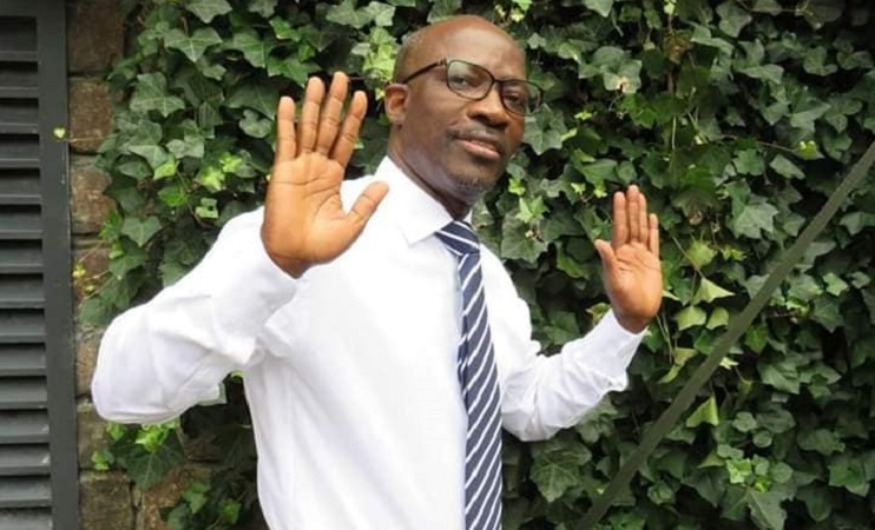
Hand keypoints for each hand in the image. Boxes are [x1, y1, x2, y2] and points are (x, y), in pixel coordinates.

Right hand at [261, 72, 388, 276]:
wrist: (293, 257)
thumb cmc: (320, 246)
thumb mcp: (352, 225)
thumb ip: (367, 203)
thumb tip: (385, 184)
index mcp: (334, 176)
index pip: (346, 140)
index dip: (353, 119)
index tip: (362, 97)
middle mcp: (317, 166)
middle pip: (328, 127)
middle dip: (334, 103)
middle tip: (340, 77)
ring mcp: (299, 167)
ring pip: (308, 129)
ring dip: (312, 105)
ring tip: (317, 80)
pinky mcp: (283, 172)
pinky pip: (286, 142)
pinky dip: (287, 122)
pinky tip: (289, 102)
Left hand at [594, 185, 661, 332]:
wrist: (636, 315)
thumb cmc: (622, 301)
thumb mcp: (614, 280)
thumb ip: (608, 261)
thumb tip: (599, 241)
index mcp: (618, 254)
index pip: (619, 228)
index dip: (620, 211)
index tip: (618, 195)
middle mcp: (628, 252)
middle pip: (631, 224)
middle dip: (631, 206)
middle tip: (631, 187)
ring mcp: (641, 256)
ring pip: (642, 229)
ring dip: (641, 213)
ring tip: (640, 196)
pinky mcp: (653, 262)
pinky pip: (653, 242)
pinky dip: (653, 230)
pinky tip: (651, 217)